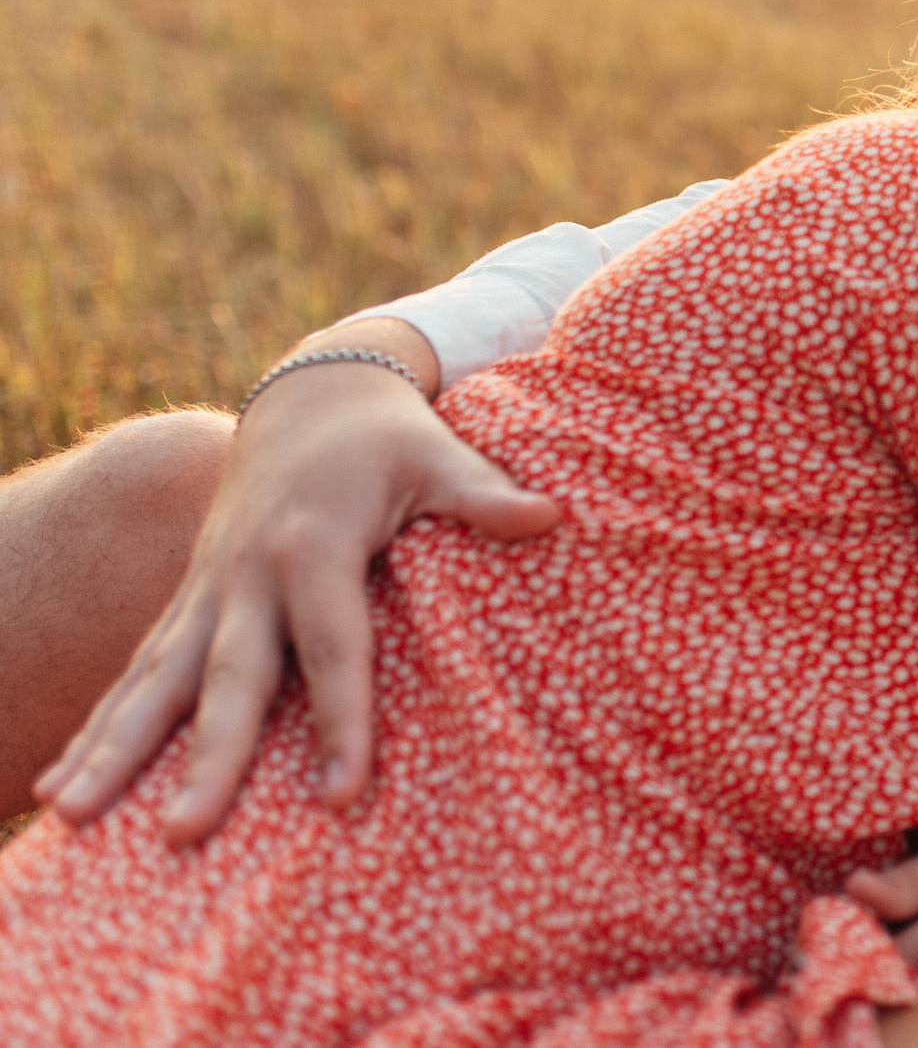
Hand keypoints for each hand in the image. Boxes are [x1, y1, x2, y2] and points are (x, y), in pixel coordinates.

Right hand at [34, 319, 559, 841]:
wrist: (314, 392)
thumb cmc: (390, 436)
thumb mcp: (439, 454)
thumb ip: (484, 494)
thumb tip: (549, 515)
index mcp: (315, 542)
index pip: (333, 646)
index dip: (342, 720)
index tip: (343, 795)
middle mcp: (248, 571)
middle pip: (230, 677)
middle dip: (209, 757)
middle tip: (185, 831)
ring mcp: (210, 587)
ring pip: (158, 678)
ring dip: (115, 747)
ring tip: (71, 813)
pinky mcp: (192, 598)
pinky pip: (140, 669)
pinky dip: (102, 724)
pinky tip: (63, 787)